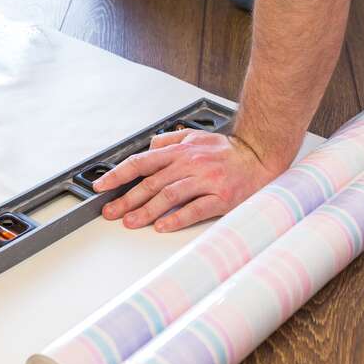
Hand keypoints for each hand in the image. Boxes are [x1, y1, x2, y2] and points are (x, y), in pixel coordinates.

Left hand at [93, 129, 278, 231]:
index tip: (102, 186)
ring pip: (169, 195)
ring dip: (146, 210)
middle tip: (111, 212)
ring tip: (131, 222)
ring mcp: (206, 181)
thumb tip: (149, 147)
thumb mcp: (196, 137)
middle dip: (127, 199)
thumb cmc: (228, 152)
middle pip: (151, 182)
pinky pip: (196, 208)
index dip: (119, 174)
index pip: (142, 162)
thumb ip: (171, 141)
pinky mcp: (222, 197)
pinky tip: (163, 226)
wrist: (260, 157)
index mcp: (181, 151)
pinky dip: (177, 217)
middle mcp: (190, 164)